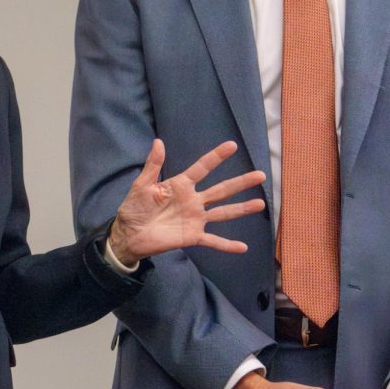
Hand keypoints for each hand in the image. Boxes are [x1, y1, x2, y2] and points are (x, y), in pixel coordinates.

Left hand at [107, 140, 264, 265]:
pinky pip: (213, 240)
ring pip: (223, 212)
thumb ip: (153, 165)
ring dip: (242, 208)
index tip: (232, 146)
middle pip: (221, 189)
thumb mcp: (142, 185)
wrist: (128, 235)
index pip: (202, 168)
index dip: (216, 157)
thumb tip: (158, 141)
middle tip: (260, 175)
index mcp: (181, 185)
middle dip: (240, 182)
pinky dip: (227, 245)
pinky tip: (243, 247)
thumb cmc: (134, 208)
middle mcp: (193, 200)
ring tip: (261, 203)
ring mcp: (195, 219)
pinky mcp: (192, 236)